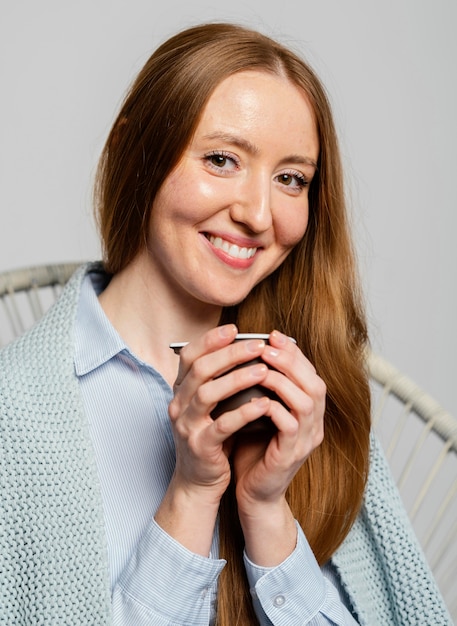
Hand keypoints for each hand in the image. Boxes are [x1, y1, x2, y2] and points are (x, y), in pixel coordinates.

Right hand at [155, 324, 272, 554]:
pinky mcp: (200, 446)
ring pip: (207, 394)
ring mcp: (187, 425)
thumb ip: (220, 380)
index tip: (235, 329)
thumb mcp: (211, 405)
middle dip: (230, 354)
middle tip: (258, 346)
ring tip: (263, 370)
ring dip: (237, 379)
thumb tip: (247, 348)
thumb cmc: (212, 436)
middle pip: (200, 370)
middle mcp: (178, 404)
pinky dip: (243, 412)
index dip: (210, 340)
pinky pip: (221, 425)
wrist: (199, 480)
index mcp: (181, 390)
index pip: (189, 355)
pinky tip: (263, 404)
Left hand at [232, 330, 325, 564]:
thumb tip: (249, 354)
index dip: (295, 353)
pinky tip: (257, 398)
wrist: (253, 493)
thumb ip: (262, 388)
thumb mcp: (259, 413)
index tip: (274, 336)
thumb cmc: (253, 449)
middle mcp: (314, 425)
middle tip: (268, 345)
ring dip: (283, 380)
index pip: (311, 374)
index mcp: (309, 413)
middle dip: (292, 361)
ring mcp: (306, 440)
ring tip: (261, 366)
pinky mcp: (291, 454)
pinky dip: (274, 407)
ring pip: (306, 401)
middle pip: (315, 383)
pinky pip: (290, 425)